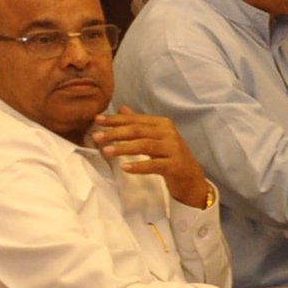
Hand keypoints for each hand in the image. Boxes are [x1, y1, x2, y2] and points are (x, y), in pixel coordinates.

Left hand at [89, 111, 211, 208]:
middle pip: (138, 130)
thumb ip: (139, 124)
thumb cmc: (169, 157)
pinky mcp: (175, 166)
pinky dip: (139, 166)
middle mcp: (169, 133)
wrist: (191, 179)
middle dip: (115, 133)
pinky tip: (124, 168)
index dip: (115, 119)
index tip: (96, 120)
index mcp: (163, 124)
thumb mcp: (155, 138)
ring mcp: (173, 149)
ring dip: (123, 148)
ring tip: (106, 151)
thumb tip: (122, 108)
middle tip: (96, 137)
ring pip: (144, 145)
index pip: (135, 119)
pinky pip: (154, 165)